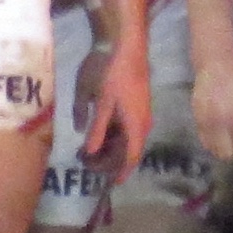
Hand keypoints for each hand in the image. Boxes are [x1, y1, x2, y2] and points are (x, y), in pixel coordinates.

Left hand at [79, 39, 151, 181]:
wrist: (128, 48)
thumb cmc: (114, 74)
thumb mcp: (102, 102)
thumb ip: (96, 128)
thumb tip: (91, 150)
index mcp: (136, 125)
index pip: (132, 157)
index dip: (122, 172)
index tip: (112, 184)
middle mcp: (143, 123)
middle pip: (129, 150)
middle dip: (110, 160)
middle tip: (89, 164)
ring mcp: (141, 115)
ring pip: (127, 139)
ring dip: (111, 147)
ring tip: (89, 151)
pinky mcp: (137, 107)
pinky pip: (127, 129)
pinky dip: (114, 135)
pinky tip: (98, 135)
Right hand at [192, 47, 232, 163]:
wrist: (216, 63)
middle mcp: (221, 122)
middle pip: (227, 154)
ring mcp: (206, 121)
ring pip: (213, 149)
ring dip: (223, 149)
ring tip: (230, 139)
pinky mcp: (196, 118)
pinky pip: (203, 140)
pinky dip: (212, 142)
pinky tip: (219, 134)